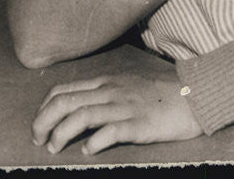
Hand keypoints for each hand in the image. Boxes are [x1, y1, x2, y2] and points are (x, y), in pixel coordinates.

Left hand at [31, 61, 202, 154]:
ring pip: (82, 115)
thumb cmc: (160, 95)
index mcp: (107, 82)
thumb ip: (104, 96)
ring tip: (55, 148)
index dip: (44, 109)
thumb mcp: (127, 87)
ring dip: (62, 133)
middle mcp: (112, 91)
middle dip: (43, 122)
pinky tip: (88, 151)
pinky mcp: (141, 123)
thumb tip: (78, 113)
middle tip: (39, 140)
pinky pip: (112, 131)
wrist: (194, 95)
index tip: (40, 127)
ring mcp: (126, 107)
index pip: (64, 90)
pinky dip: (94, 142)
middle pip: (66, 102)